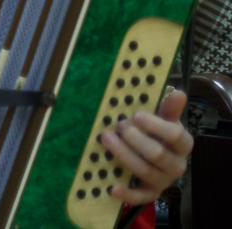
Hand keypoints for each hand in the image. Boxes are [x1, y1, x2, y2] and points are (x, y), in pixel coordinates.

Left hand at [102, 90, 192, 205]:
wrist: (154, 158)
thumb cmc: (156, 134)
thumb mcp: (163, 119)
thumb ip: (169, 108)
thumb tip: (178, 92)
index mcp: (183, 144)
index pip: (175, 135)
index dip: (155, 125)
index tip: (136, 115)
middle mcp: (177, 165)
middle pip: (156, 153)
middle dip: (134, 139)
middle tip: (119, 126)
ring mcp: (164, 180)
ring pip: (145, 171)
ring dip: (124, 155)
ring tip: (106, 138)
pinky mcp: (151, 193)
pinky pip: (140, 197)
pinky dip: (127, 194)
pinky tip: (112, 188)